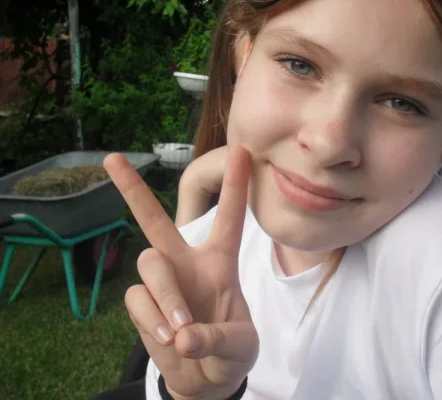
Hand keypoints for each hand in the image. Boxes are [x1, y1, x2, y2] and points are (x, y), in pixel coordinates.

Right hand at [104, 146, 257, 399]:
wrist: (206, 381)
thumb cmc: (232, 353)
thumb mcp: (241, 347)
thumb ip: (217, 340)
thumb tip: (183, 337)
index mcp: (220, 262)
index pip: (230, 217)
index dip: (237, 185)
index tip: (243, 151)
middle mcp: (187, 263)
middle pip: (155, 221)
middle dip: (133, 190)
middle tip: (112, 158)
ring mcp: (162, 283)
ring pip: (149, 264)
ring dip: (166, 295)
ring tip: (181, 328)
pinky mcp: (142, 305)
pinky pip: (137, 300)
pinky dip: (152, 318)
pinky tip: (169, 336)